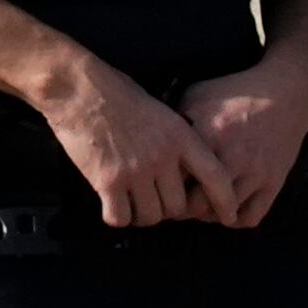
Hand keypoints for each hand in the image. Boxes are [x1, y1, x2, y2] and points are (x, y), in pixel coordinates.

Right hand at [43, 53, 232, 230]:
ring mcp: (135, 170)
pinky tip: (111, 205)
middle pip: (178, 206)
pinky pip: (120, 217)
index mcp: (180, 136)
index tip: (228, 215)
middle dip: (167, 210)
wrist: (78, 90)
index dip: (225, 201)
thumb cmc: (116, 93)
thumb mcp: (160, 111)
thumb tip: (185, 169)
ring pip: (150, 216)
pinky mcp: (107, 181)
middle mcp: (162, 156)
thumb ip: (176, 140)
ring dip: (141, 215)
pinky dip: (117, 217)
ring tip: (131, 203)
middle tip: (154, 201)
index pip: (215, 176)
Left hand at [177, 55, 307, 231]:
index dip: (164, 186)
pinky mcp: (274, 183)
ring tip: (200, 207)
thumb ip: (176, 119)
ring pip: (223, 214)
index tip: (160, 187)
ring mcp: (256, 173)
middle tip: (176, 205)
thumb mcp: (199, 96)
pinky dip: (236, 219)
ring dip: (207, 215)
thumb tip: (154, 141)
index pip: (176, 176)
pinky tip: (227, 209)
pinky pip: (251, 217)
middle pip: (196, 204)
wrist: (285, 93)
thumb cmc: (236, 93)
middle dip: (182, 209)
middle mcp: (233, 157)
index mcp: (209, 135)